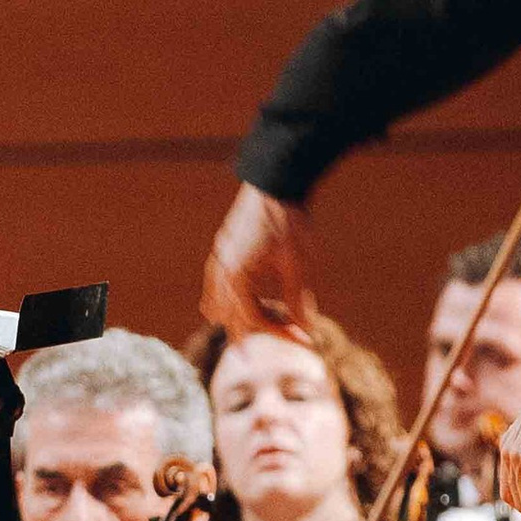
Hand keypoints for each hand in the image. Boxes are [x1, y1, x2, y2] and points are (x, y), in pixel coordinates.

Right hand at [201, 181, 310, 337]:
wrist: (276, 183)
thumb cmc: (288, 221)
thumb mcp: (297, 265)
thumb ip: (297, 299)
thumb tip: (306, 328)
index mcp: (236, 277)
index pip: (253, 320)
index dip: (279, 333)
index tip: (302, 338)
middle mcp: (220, 271)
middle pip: (232, 317)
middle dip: (260, 330)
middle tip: (288, 337)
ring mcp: (218, 258)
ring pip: (217, 303)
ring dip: (238, 317)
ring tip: (262, 325)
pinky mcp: (222, 249)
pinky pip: (214, 285)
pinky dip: (226, 299)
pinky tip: (240, 301)